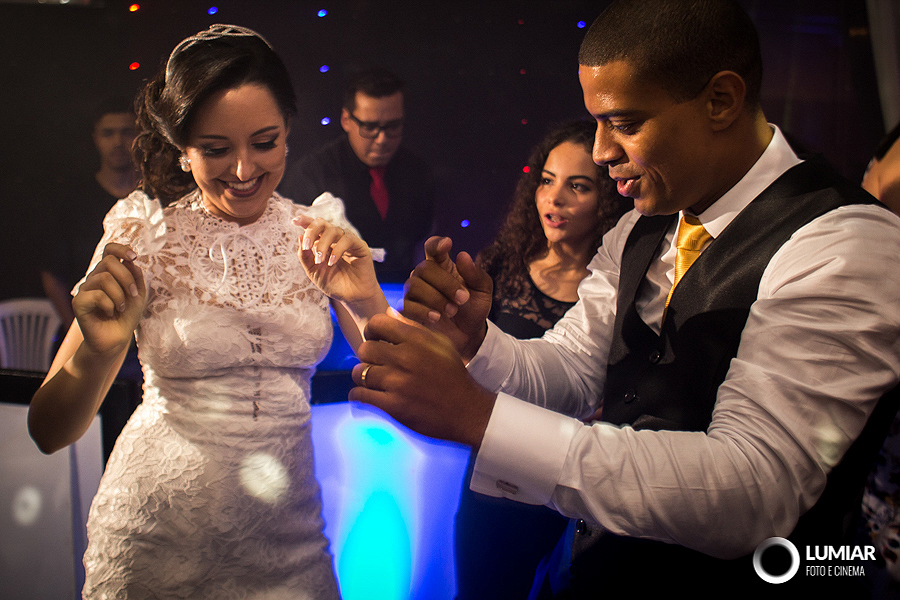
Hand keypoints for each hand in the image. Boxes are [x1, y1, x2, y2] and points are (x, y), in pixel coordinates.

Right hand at [72, 243, 145, 356]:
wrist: (116, 339)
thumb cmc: (126, 316)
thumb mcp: (138, 294)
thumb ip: (136, 277)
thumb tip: (130, 261)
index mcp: (108, 273)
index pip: (109, 250)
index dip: (121, 249)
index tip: (134, 257)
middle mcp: (94, 277)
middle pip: (109, 261)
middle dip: (126, 277)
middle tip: (132, 295)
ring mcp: (85, 289)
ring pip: (104, 278)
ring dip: (119, 294)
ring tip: (121, 308)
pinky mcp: (78, 302)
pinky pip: (96, 295)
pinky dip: (109, 304)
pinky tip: (110, 313)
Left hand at [295, 215, 380, 303]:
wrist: (352, 297)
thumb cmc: (334, 284)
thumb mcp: (313, 272)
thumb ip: (305, 256)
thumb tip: (299, 236)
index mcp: (323, 243)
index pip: (314, 228)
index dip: (305, 221)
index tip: (294, 221)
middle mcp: (334, 239)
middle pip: (322, 223)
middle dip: (312, 231)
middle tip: (307, 246)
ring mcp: (347, 241)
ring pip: (333, 230)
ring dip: (323, 244)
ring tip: (320, 261)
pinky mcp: (359, 245)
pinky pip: (347, 239)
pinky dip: (337, 249)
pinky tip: (332, 262)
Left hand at [349, 312, 496, 447]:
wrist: (466, 410)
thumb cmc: (452, 374)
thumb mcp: (440, 343)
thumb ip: (414, 327)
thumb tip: (389, 313)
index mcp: (417, 340)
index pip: (377, 323)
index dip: (371, 331)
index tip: (375, 340)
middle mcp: (406, 358)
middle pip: (365, 348)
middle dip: (367, 356)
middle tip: (376, 363)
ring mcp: (398, 383)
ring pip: (360, 372)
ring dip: (363, 376)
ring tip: (374, 381)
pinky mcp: (393, 406)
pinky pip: (360, 395)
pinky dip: (359, 395)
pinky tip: (367, 395)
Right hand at [402, 236, 492, 360]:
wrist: (468, 336)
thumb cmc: (474, 309)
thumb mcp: (483, 291)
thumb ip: (476, 274)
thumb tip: (462, 255)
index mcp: (443, 265)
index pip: (432, 247)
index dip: (436, 244)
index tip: (447, 244)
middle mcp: (425, 276)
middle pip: (424, 268)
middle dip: (445, 283)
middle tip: (463, 298)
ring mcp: (414, 293)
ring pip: (414, 285)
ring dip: (436, 298)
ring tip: (452, 311)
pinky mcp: (408, 311)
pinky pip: (407, 305)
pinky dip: (423, 311)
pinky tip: (437, 317)